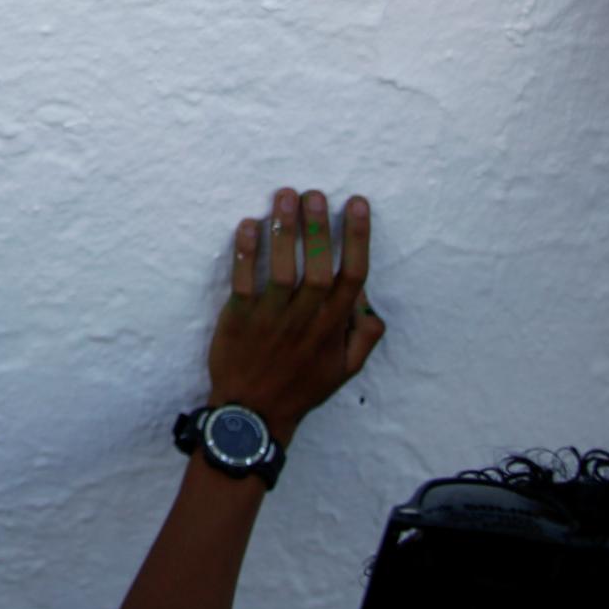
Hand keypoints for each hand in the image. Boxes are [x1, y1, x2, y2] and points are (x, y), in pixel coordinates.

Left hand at [207, 188, 384, 443]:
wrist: (253, 414)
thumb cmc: (300, 387)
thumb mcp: (345, 370)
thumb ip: (364, 336)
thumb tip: (369, 301)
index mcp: (333, 328)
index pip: (353, 276)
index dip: (357, 239)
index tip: (357, 204)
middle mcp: (306, 320)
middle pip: (318, 267)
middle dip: (319, 227)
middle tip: (315, 193)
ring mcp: (271, 320)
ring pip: (282, 271)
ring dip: (284, 231)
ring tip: (285, 196)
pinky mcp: (239, 320)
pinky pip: (243, 282)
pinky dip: (246, 253)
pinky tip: (249, 224)